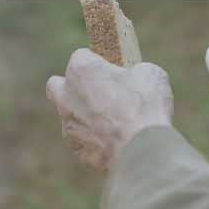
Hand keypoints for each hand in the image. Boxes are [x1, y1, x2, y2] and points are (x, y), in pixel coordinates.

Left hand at [46, 49, 173, 171]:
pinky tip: (113, 144)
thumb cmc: (144, 106)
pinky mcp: (77, 150)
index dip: (98, 63)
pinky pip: (81, 142)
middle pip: (57, 85)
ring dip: (84, 117)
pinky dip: (93, 141)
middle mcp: (67, 96)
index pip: (82, 57)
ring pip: (69, 117)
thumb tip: (138, 76)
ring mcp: (69, 125)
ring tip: (112, 124)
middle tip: (98, 93)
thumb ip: (136, 71)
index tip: (112, 71)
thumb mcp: (151, 75)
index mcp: (82, 70)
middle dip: (73, 87)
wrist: (144, 148)